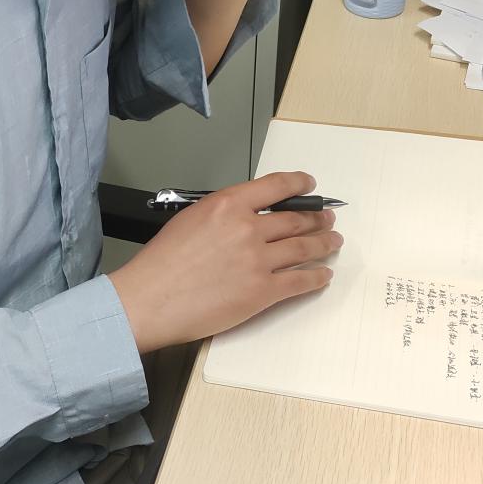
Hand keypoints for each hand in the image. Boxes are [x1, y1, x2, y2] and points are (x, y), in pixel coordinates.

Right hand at [108, 172, 342, 351]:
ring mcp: (258, 261)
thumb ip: (224, 213)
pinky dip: (316, 278)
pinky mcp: (262, 292)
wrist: (149, 299)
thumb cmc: (161, 263)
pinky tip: (324, 276)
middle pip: (296, 218)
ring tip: (333, 242)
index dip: (300, 184)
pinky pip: (300, 281)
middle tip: (327, 218)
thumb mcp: (190, 218)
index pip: (277, 186)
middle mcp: (248, 228)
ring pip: (304, 248)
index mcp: (228, 204)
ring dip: (324, 244)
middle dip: (317, 218)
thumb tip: (248, 217)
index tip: (310, 185)